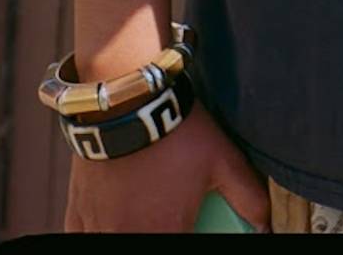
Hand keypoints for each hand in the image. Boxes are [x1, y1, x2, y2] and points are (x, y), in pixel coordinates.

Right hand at [64, 99, 269, 232]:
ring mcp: (97, 228)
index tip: (188, 229)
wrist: (126, 102)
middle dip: (160, 231)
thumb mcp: (223, 158)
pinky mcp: (76, 213)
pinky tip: (113, 220)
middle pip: (143, 245)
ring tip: (144, 216)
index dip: (186, 238)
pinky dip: (98, 231)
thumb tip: (266, 222)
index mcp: (164, 233)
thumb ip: (248, 194)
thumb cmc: (176, 131)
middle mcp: (125, 237)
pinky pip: (83, 237)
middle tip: (168, 218)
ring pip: (110, 241)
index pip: (180, 251)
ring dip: (130, 230)